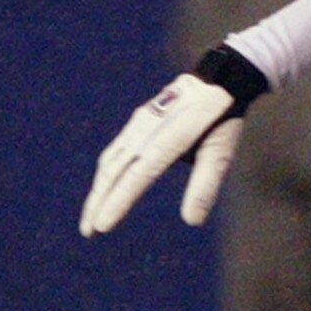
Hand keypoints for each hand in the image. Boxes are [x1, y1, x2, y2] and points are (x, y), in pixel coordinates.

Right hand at [81, 75, 242, 234]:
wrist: (217, 78)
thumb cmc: (221, 119)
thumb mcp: (220, 152)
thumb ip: (205, 186)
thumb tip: (192, 222)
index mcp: (167, 140)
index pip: (137, 177)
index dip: (117, 202)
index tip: (101, 226)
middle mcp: (145, 131)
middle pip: (114, 172)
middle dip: (98, 203)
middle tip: (88, 232)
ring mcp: (138, 124)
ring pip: (110, 161)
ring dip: (99, 189)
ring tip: (92, 216)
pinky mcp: (138, 121)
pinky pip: (115, 150)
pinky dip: (106, 172)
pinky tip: (104, 186)